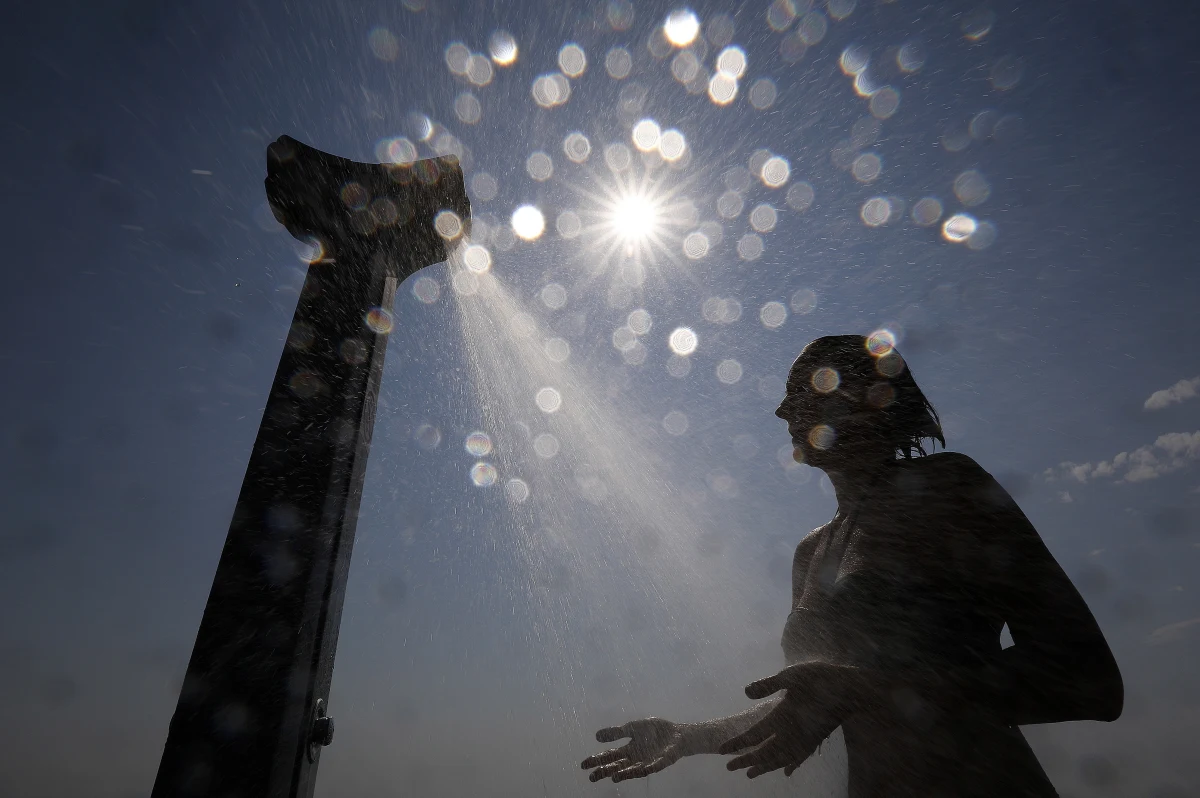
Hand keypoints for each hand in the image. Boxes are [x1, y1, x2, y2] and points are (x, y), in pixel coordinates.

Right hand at [580, 718, 686, 782]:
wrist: (677, 734)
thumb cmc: (654, 732)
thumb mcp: (632, 728)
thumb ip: (617, 732)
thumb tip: (596, 736)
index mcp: (628, 750)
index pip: (610, 756)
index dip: (597, 760)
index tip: (584, 765)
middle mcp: (636, 758)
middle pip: (618, 766)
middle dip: (605, 772)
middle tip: (592, 777)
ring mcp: (648, 761)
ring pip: (634, 770)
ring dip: (625, 774)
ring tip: (614, 777)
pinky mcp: (661, 761)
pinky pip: (655, 766)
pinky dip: (648, 768)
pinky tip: (642, 769)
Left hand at [719, 662, 868, 778]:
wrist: (851, 690)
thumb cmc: (820, 679)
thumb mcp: (791, 676)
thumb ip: (767, 685)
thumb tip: (745, 692)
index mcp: (782, 718)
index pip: (755, 736)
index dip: (738, 744)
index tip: (723, 751)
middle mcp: (792, 733)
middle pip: (765, 752)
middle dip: (747, 760)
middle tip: (730, 768)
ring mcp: (805, 739)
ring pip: (781, 759)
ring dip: (765, 767)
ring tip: (752, 774)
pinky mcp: (817, 739)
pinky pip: (800, 758)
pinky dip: (791, 765)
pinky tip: (788, 771)